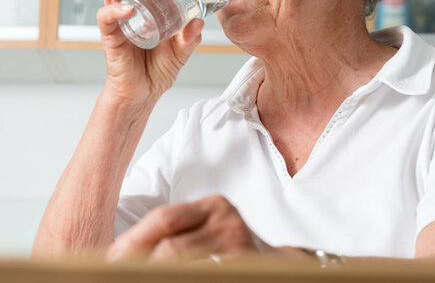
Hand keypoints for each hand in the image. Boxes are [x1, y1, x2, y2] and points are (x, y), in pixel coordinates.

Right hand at [97, 0, 204, 101]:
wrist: (144, 94)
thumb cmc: (159, 70)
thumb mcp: (181, 52)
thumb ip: (190, 38)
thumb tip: (199, 21)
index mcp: (148, 11)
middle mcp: (131, 13)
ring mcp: (119, 24)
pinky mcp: (110, 37)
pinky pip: (105, 18)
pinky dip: (115, 10)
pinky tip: (129, 8)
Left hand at [107, 195, 269, 262]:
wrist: (276, 266)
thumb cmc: (230, 250)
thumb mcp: (206, 231)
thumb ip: (175, 236)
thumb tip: (123, 251)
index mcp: (211, 206)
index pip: (164, 217)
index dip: (134, 238)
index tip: (110, 257)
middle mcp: (224, 216)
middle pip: (169, 234)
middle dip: (135, 254)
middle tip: (113, 269)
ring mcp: (236, 240)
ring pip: (178, 256)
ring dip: (150, 267)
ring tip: (133, 274)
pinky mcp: (242, 262)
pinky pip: (201, 270)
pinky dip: (178, 274)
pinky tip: (164, 277)